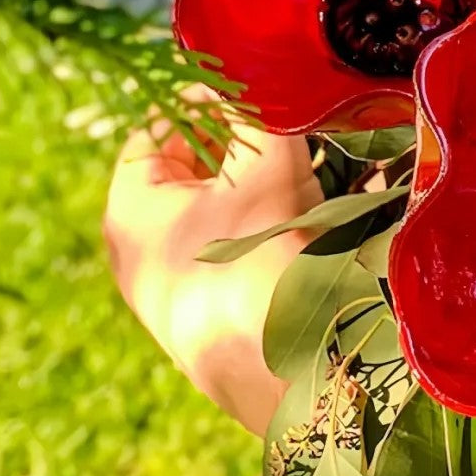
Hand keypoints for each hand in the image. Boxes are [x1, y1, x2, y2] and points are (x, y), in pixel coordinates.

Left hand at [103, 94, 322, 435]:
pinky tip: (342, 212)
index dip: (208, 98)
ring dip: (283, 180)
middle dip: (255, 141)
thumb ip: (265, 116)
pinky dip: (292, 221)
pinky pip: (258, 246)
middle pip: (200, 168)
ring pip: (236, 208)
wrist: (291, 389)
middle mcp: (150, 252)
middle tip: (306, 125)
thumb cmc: (261, 268)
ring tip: (336, 164)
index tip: (263, 89)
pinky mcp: (230, 314)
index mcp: (133, 213)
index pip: (157, 128)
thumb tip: (274, 86)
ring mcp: (188, 288)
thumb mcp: (268, 168)